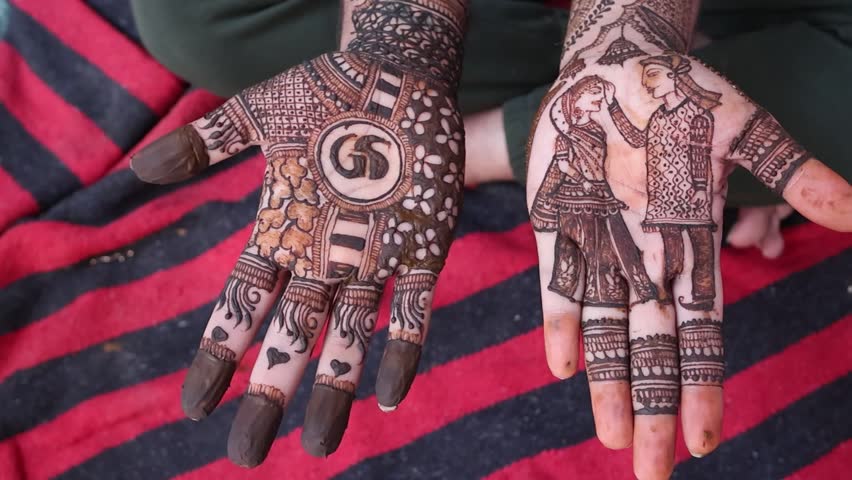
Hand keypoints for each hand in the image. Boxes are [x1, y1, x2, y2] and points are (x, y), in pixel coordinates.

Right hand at [131, 1, 465, 465]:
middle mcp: (324, 256)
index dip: (218, 353)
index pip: (242, 304)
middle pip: (290, 335)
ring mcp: (374, 258)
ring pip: (349, 335)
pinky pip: (411, 310)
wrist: (399, 73)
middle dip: (270, 391)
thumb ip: (204, 143)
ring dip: (335, 388)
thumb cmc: (326, 91)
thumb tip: (136, 169)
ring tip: (322, 447)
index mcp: (282, 231)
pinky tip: (388, 396)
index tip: (195, 405)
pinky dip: (401, 351)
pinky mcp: (423, 251)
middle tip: (247, 454)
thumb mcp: (258, 115)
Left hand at [528, 29, 849, 479]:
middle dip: (653, 410)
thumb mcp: (744, 131)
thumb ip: (793, 173)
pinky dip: (560, 321)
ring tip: (612, 439)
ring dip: (606, 385)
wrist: (615, 66)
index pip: (701, 335)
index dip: (701, 388)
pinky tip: (561, 366)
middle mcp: (646, 261)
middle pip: (651, 351)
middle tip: (652, 475)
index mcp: (691, 247)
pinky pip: (556, 285)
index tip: (704, 443)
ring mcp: (598, 247)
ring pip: (604, 331)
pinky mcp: (555, 228)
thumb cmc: (683, 95)